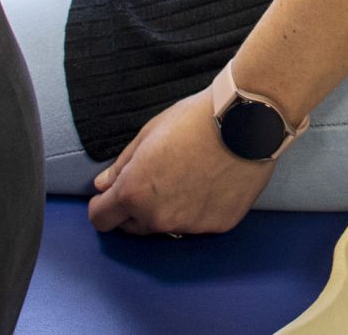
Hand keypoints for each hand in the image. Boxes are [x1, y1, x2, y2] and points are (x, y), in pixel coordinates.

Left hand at [87, 86, 276, 236]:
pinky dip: (200, 209)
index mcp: (134, 193)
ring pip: (168, 225)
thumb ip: (121, 166)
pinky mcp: (218, 225)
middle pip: (134, 226)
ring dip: (171, 209)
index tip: (112, 195)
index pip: (101, 219)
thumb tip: (103, 185)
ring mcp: (191, 225)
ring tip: (191, 176)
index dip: (103, 205)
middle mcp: (159, 217)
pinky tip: (212, 182)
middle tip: (157, 179)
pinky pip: (199, 223)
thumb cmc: (195, 120)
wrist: (246, 120)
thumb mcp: (148, 134)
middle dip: (137, 208)